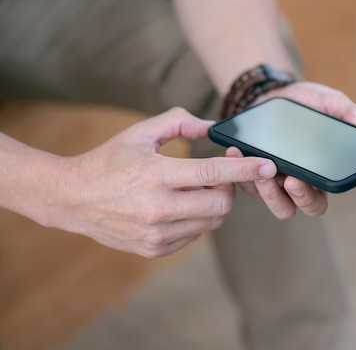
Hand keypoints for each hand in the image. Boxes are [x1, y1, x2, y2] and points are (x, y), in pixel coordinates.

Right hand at [48, 107, 276, 257]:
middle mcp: (157, 209)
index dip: (244, 170)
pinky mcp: (154, 249)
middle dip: (229, 190)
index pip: (211, 174)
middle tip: (218, 177)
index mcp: (155, 175)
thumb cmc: (109, 160)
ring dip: (213, 205)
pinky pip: (194, 235)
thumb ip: (179, 121)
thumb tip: (213, 127)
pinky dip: (196, 220)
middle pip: (221, 206)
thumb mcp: (141, 132)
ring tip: (192, 190)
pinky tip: (177, 206)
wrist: (71, 198)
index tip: (268, 164)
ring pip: (211, 223)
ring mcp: (156, 234)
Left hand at [230, 82, 355, 219]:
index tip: (299, 181)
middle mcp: (299, 183)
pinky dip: (238, 170)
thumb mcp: (329, 101)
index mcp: (322, 174)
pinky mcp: (252, 173)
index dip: (309, 197)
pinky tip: (236, 150)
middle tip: (284, 179)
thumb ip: (347, 111)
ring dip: (262, 188)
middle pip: (295, 207)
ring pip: (269, 201)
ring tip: (253, 164)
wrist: (275, 94)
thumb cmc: (308, 103)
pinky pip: (246, 183)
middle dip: (286, 198)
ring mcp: (274, 180)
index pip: (320, 198)